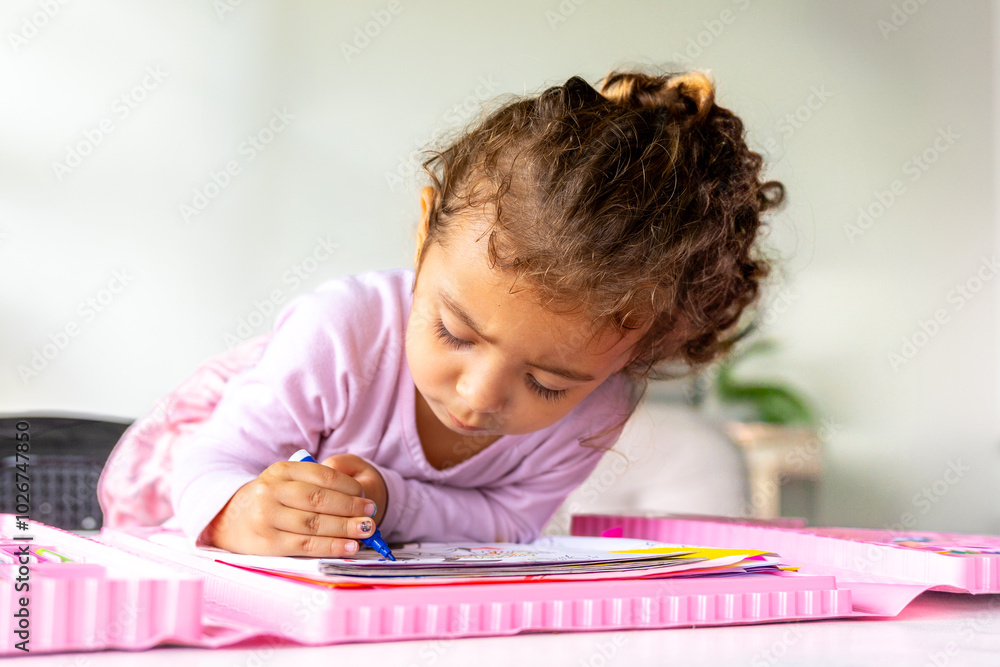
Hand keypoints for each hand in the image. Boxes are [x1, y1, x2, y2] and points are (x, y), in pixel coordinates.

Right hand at [202, 458, 378, 556]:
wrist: (227, 521)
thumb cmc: (267, 501)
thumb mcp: (283, 482)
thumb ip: (313, 483)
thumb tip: (356, 496)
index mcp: (280, 471)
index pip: (322, 476)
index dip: (349, 487)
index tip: (366, 496)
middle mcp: (271, 491)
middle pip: (320, 500)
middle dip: (351, 507)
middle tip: (371, 513)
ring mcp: (267, 517)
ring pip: (315, 523)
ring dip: (345, 528)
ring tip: (366, 530)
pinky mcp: (267, 543)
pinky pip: (306, 545)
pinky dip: (331, 546)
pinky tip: (349, 547)